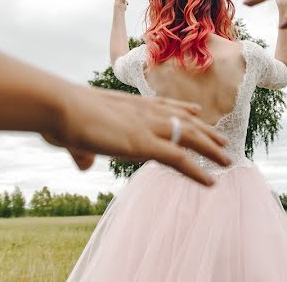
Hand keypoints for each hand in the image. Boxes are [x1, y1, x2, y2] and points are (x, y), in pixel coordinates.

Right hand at [44, 85, 230, 185]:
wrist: (59, 106)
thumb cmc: (58, 116)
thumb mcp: (72, 135)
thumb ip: (82, 152)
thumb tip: (83, 165)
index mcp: (129, 105)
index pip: (163, 105)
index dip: (181, 109)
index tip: (196, 110)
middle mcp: (143, 112)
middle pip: (183, 120)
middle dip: (204, 130)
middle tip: (222, 139)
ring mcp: (146, 127)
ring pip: (190, 139)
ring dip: (210, 150)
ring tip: (228, 160)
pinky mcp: (144, 145)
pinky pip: (180, 160)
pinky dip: (198, 171)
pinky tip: (212, 181)